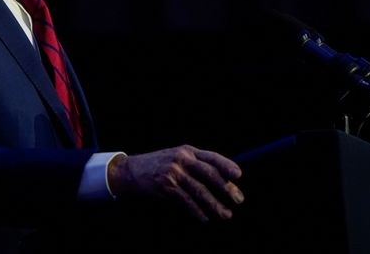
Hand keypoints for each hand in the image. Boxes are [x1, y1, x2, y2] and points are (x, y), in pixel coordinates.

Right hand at [107, 145, 243, 221]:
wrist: (131, 172)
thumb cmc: (158, 166)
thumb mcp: (176, 158)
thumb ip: (195, 164)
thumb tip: (223, 180)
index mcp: (187, 151)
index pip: (211, 157)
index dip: (227, 165)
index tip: (239, 175)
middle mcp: (181, 159)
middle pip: (209, 174)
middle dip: (226, 188)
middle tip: (238, 200)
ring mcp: (173, 173)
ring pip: (200, 191)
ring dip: (215, 205)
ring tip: (226, 214)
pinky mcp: (166, 187)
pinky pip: (187, 201)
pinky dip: (197, 211)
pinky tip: (205, 218)